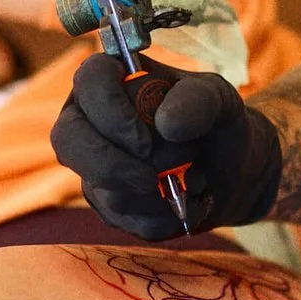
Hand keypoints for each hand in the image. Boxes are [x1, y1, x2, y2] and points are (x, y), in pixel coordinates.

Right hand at [51, 52, 284, 237]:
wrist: (231, 170)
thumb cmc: (215, 122)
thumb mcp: (218, 100)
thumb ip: (199, 101)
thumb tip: (167, 125)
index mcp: (111, 80)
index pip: (89, 81)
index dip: (112, 113)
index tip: (148, 141)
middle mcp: (90, 119)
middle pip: (69, 140)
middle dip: (115, 166)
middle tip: (157, 175)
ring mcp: (93, 164)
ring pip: (101, 188)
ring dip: (157, 193)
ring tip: (195, 179)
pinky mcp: (105, 202)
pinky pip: (122, 219)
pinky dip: (163, 217)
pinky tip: (186, 202)